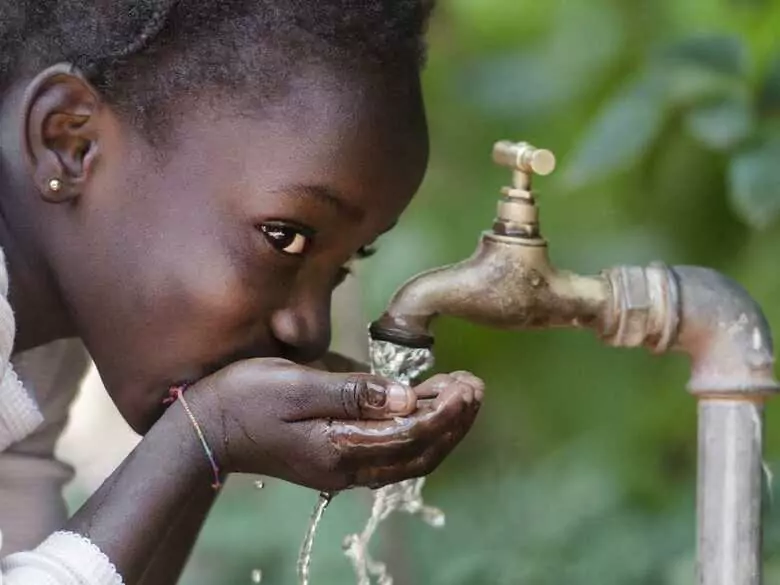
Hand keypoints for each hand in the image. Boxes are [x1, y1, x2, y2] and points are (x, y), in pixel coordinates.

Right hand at [183, 358, 483, 491]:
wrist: (206, 429)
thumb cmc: (245, 397)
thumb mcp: (297, 384)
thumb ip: (353, 392)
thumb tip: (406, 397)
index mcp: (339, 448)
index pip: (411, 435)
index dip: (446, 411)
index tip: (468, 384)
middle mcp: (347, 467)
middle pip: (419, 453)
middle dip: (453, 422)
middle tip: (475, 387)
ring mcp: (342, 468)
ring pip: (409, 458)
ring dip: (440, 429)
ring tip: (461, 395)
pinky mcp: (336, 460)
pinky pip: (391, 454)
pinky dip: (418, 434)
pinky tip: (426, 408)